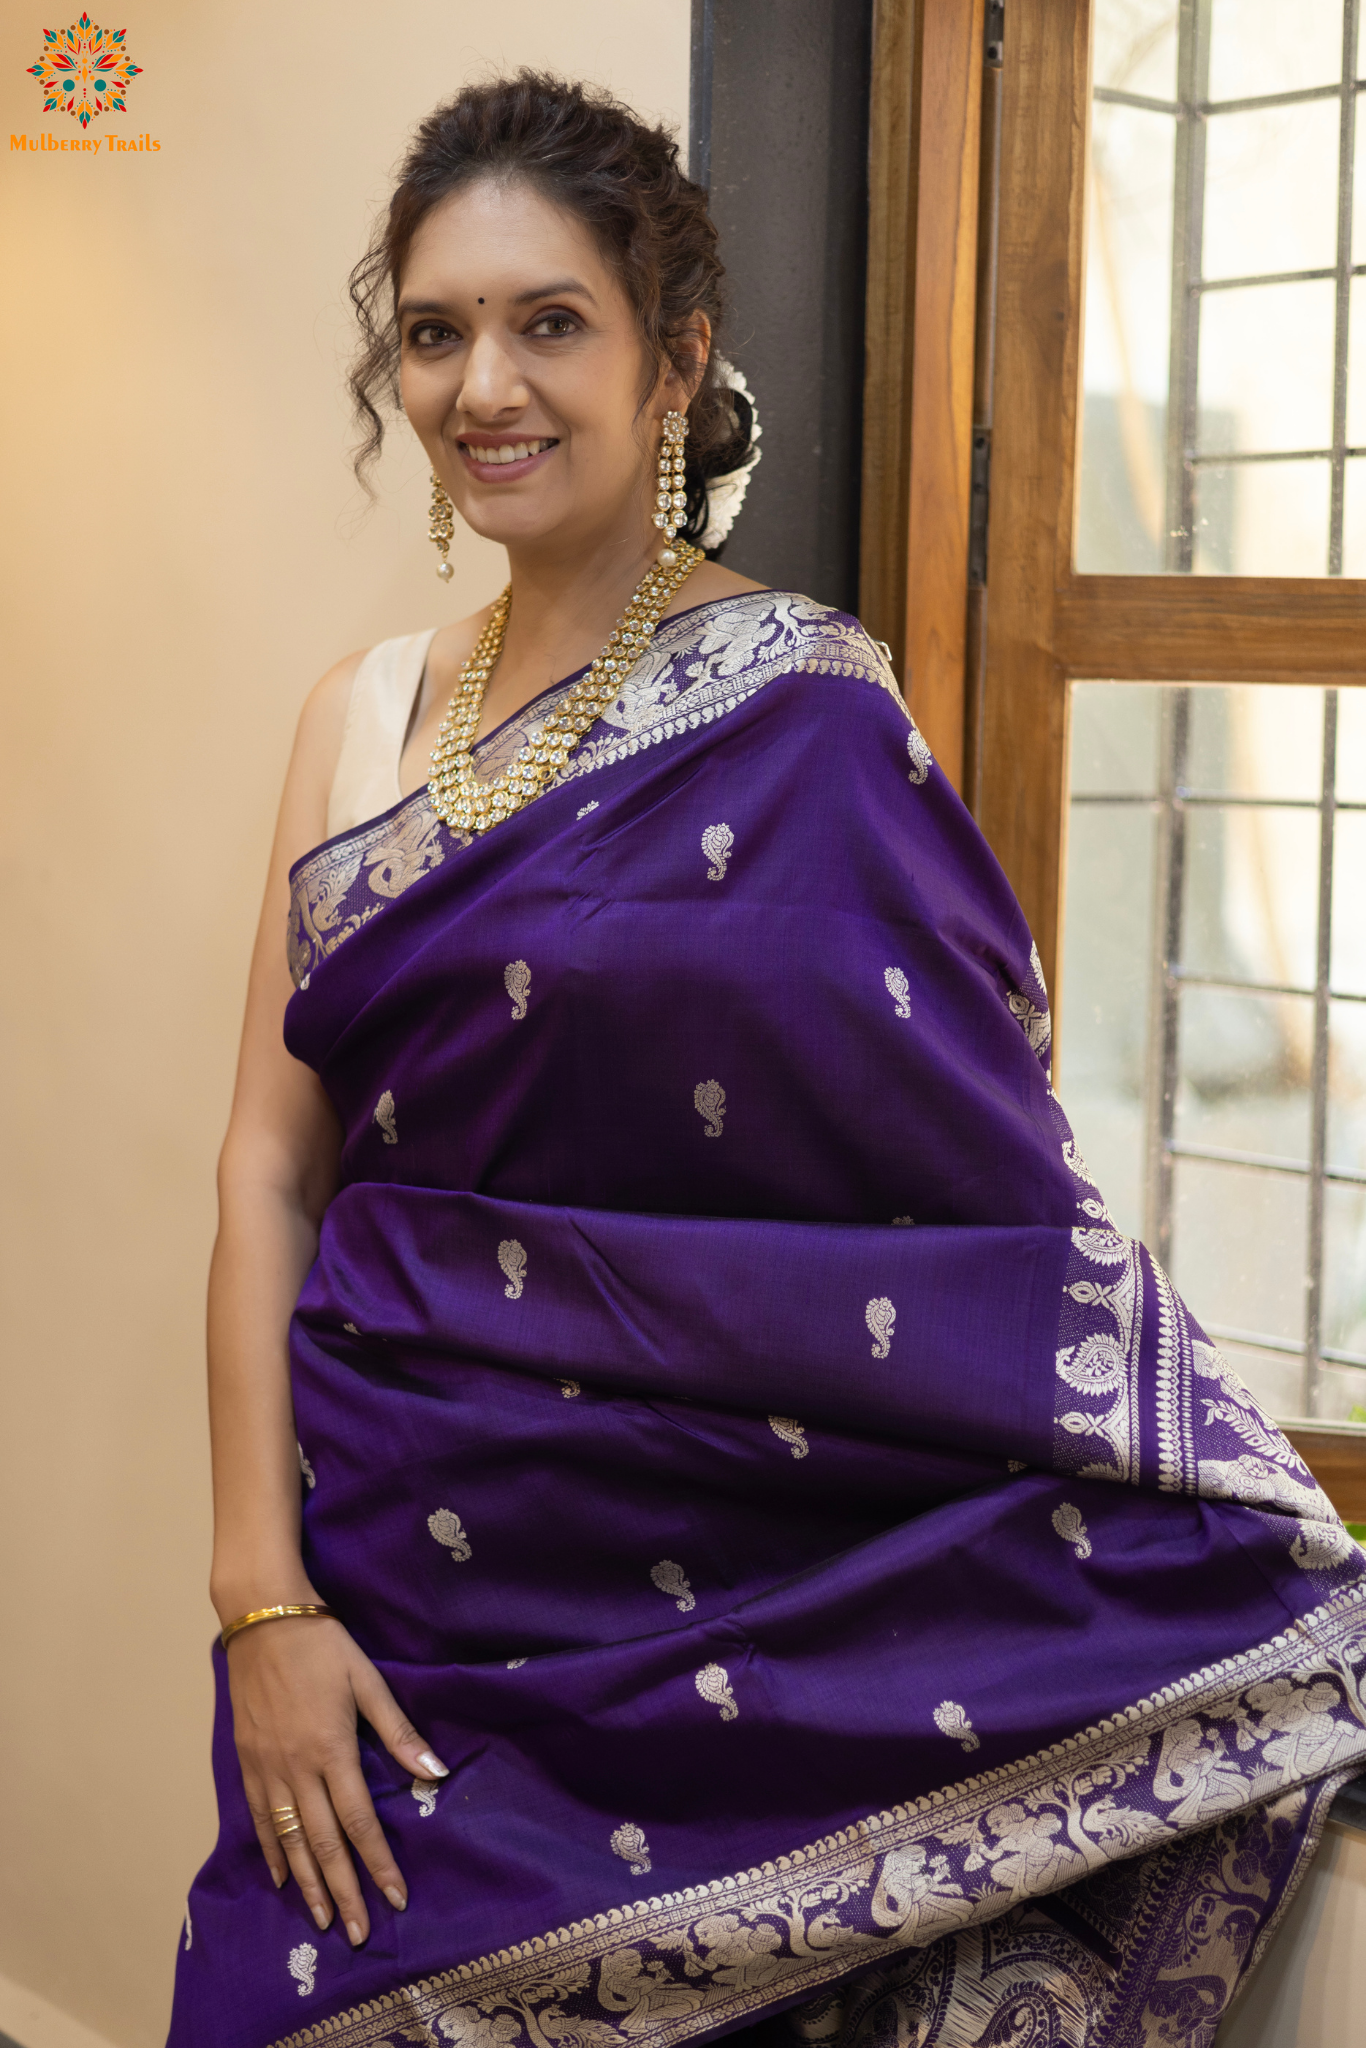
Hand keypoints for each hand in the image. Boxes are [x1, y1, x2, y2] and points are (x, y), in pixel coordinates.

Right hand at [226, 1614, 447, 1944]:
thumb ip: (398, 1730)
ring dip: (307, 1883)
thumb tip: (435, 1770)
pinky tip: (282, 1876)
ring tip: (322, 1919)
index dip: (378, 1864)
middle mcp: (297, 1769)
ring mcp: (267, 1768)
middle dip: (343, 1891)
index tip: (394, 1898)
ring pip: (290, 1840)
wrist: (262, 1618)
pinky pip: (259, 1818)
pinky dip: (272, 1852)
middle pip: (324, 1844)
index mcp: (332, 1751)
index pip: (359, 1823)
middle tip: (356, 1933)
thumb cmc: (322, 1645)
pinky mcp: (247, 1761)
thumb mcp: (368, 1680)